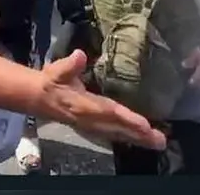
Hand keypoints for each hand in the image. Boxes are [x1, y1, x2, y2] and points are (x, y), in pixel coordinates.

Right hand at [38, 50, 166, 149]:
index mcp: (83, 106)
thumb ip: (68, 65)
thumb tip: (78, 56)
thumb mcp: (58, 71)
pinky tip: (141, 140)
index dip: (126, 119)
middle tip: (160, 141)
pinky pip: (113, 135)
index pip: (109, 113)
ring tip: (157, 142)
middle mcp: (90, 120)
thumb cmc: (52, 81)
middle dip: (139, 136)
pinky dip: (128, 138)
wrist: (38, 97)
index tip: (144, 125)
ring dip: (137, 140)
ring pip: (117, 135)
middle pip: (118, 129)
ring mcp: (91, 127)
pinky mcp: (93, 128)